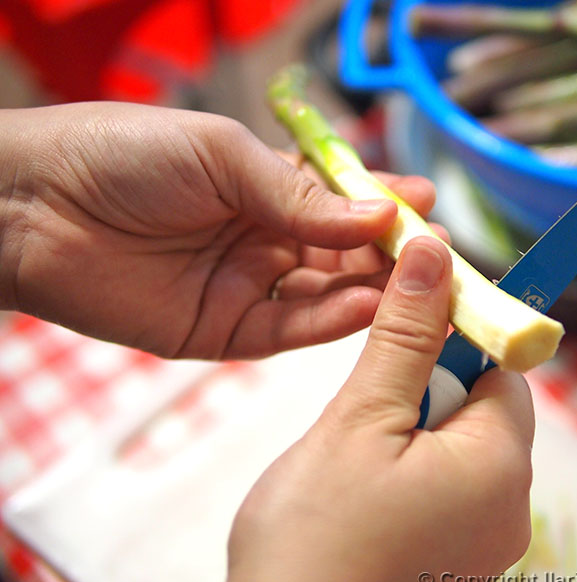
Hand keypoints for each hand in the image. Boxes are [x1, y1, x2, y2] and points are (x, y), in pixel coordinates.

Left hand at [0, 102, 434, 358]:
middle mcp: (262, 240)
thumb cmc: (122, 156)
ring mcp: (246, 288)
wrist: (31, 208)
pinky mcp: (224, 332)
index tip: (425, 207)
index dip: (381, 206)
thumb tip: (373, 217)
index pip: (338, 203)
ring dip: (373, 290)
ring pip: (324, 296)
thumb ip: (296, 195)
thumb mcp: (221, 156)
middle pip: (341, 255)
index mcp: (262, 189)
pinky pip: (289, 330)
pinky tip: (369, 306)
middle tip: (439, 255)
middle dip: (389, 255)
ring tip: (418, 284)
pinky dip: (332, 321)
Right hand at [224, 236, 534, 581]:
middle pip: (482, 408)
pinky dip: (409, 475)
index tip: (409, 325)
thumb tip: (434, 254)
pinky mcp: (455, 564)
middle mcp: (508, 510)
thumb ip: (404, 335)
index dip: (456, 337)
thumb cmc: (314, 539)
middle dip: (426, 392)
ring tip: (355, 463)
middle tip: (365, 416)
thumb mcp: (359, 420)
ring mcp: (484, 544)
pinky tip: (361, 497)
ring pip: (458, 448)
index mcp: (500, 468)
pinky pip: (446, 491)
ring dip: (411, 432)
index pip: (503, 369)